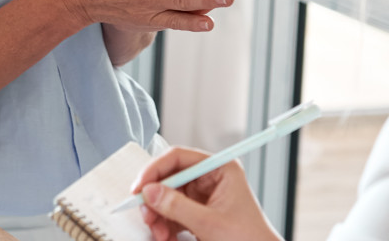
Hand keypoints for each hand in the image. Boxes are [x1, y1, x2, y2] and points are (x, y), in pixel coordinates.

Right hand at [131, 146, 281, 240]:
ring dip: (159, 217)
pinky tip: (166, 238)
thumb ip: (177, 207)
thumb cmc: (249, 239)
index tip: (139, 187)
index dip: (155, 170)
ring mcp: (204, 196)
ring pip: (169, 198)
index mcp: (220, 169)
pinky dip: (166, 226)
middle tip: (146, 215)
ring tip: (159, 234)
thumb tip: (149, 192)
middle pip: (170, 178)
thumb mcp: (209, 223)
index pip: (179, 157)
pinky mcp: (200, 213)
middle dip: (155, 199)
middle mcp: (211, 178)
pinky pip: (174, 213)